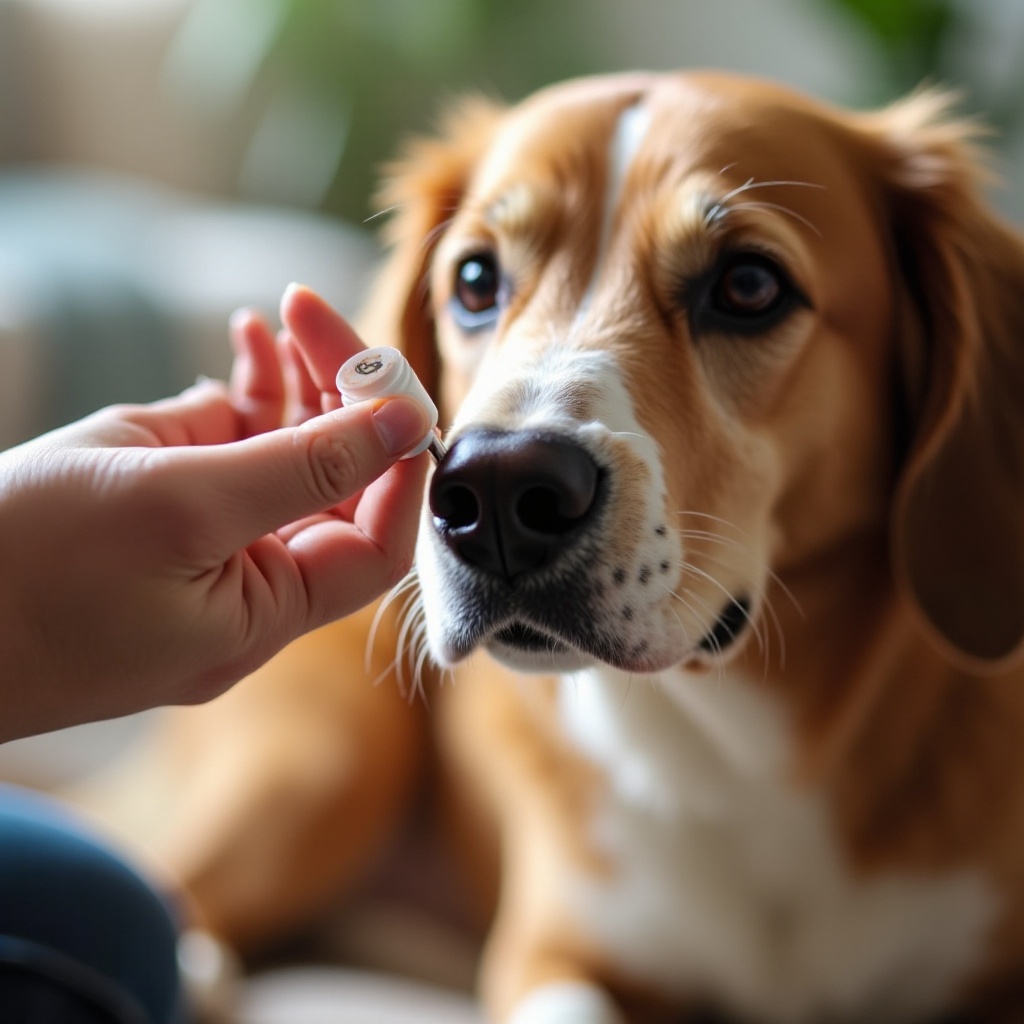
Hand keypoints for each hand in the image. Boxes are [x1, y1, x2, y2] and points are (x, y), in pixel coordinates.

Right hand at [0, 285, 430, 741]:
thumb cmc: (23, 571)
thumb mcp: (179, 504)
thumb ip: (305, 465)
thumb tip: (408, 422)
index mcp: (264, 615)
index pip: (378, 538)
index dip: (397, 459)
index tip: (388, 381)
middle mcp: (244, 589)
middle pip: (333, 489)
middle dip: (336, 397)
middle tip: (310, 313)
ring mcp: (201, 549)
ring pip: (279, 463)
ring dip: (290, 388)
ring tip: (275, 321)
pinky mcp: (159, 514)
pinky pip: (224, 454)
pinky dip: (239, 400)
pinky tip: (240, 352)